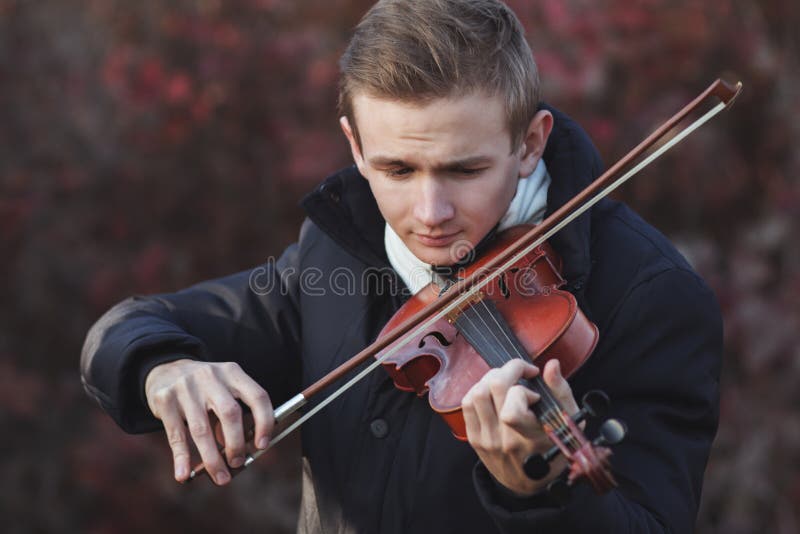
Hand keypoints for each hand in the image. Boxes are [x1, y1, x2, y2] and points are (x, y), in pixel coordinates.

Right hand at [144, 359, 273, 484]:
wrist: (165, 370)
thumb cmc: (204, 388)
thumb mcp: (223, 390)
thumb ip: (233, 416)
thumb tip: (241, 451)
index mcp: (232, 373)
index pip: (257, 396)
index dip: (264, 422)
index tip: (262, 446)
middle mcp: (211, 376)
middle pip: (230, 414)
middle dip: (236, 444)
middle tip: (238, 463)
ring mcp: (186, 387)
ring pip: (202, 429)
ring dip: (212, 458)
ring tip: (221, 478)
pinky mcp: (164, 399)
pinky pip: (176, 434)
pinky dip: (181, 457)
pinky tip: (184, 474)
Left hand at [461, 358, 578, 495]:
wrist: (529, 484)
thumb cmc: (552, 450)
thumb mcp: (568, 423)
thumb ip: (560, 392)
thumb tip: (551, 365)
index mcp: (531, 439)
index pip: (512, 411)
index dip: (522, 390)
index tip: (535, 391)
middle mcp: (505, 440)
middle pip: (494, 389)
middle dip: (510, 370)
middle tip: (522, 373)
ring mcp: (487, 439)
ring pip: (477, 393)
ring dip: (493, 378)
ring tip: (508, 381)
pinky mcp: (474, 438)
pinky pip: (467, 403)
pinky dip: (479, 389)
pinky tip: (494, 392)